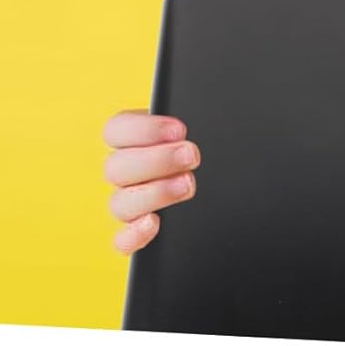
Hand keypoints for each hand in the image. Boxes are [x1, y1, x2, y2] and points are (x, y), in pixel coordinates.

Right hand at [102, 109, 200, 253]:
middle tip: (191, 155)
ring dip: (153, 194)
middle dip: (157, 160)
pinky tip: (154, 223)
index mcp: (134, 137)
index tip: (180, 129)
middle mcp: (126, 171)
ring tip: (187, 184)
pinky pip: (122, 240)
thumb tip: (197, 105)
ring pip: (119, 203)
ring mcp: (129, 202)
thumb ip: (193, 114)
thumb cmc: (210, 142)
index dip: (144, 130)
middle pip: (116, 167)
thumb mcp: (202, 122)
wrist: (228, 174)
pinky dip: (134, 235)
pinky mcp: (136, 233)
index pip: (116, 130)